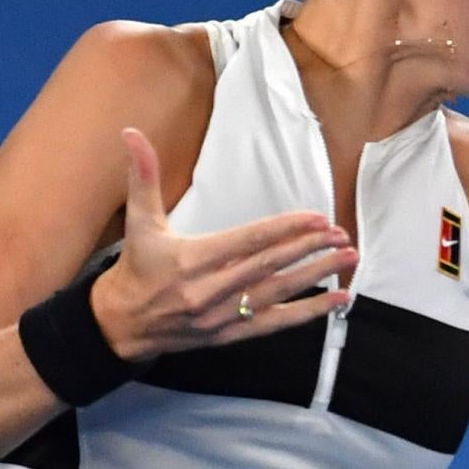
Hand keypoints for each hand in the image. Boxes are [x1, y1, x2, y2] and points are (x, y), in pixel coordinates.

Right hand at [90, 127, 356, 361]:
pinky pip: (276, 323)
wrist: (122, 323)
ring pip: (278, 293)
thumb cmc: (136, 268)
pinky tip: (337, 301)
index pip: (249, 241)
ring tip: (347, 258)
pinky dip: (309, 312)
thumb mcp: (140, 220)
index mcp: (191, 259)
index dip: (286, 229)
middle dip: (309, 249)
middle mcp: (210, 289)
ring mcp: (223, 314)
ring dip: (317, 275)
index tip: (317, 218)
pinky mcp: (231, 334)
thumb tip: (131, 134)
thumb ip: (143, 176)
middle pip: (269, 266)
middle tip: (341, 234)